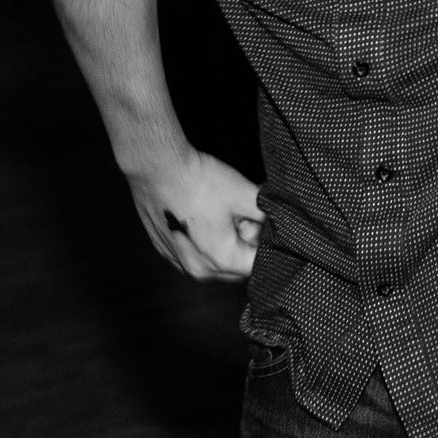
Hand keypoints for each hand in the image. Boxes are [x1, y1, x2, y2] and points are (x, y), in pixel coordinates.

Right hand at [123, 148, 263, 280]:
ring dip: (223, 244)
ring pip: (215, 263)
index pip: (258, 264)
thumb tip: (280, 222)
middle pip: (236, 268)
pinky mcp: (164, 251)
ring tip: (217, 214)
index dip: (263, 242)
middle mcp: (199, 270)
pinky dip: (202, 242)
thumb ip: (267, 214)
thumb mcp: (245, 193)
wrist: (156, 166)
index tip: (258, 221)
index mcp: (221, 260)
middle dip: (243, 245)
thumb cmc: (199, 180)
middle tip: (238, 215)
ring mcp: (178, 262)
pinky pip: (194, 256)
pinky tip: (200, 216)